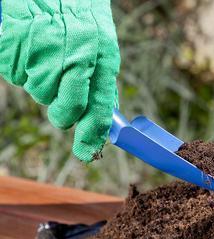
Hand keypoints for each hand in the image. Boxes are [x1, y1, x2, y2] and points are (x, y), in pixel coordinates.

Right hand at [0, 0, 119, 161]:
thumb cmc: (77, 15)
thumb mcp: (101, 44)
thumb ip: (101, 80)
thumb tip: (104, 117)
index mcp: (100, 57)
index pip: (98, 108)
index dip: (92, 134)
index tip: (87, 152)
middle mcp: (73, 57)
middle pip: (65, 109)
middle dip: (62, 112)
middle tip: (61, 99)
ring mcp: (41, 53)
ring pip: (39, 94)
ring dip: (41, 83)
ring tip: (46, 56)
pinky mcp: (13, 47)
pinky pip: (17, 76)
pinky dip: (21, 68)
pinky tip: (30, 49)